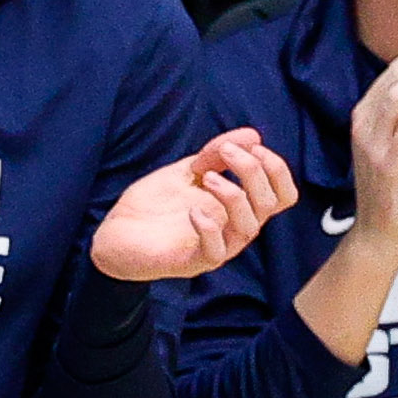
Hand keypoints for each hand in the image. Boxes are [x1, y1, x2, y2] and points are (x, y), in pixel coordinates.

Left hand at [92, 126, 298, 284]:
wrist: (115, 233)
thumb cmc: (155, 205)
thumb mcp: (187, 170)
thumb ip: (217, 154)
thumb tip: (253, 135)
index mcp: (239, 207)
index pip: (283, 194)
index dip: (276, 169)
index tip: (252, 147)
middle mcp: (234, 228)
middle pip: (271, 204)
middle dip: (254, 172)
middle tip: (225, 153)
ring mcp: (217, 247)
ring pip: (250, 227)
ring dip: (233, 195)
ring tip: (205, 177)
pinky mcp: (193, 262)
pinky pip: (216, 252)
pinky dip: (209, 228)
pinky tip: (193, 210)